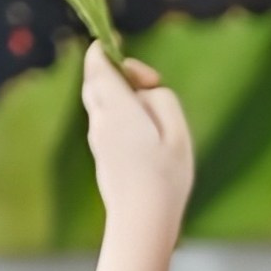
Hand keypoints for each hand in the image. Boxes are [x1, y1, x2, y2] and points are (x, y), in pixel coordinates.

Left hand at [82, 44, 192, 228]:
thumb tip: (143, 90)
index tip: (125, 49)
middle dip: (116, 71)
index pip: (95, 61)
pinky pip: (105, 122)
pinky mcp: (101, 155)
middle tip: (149, 84)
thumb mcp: (176, 128)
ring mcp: (97, 139)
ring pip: (99, 102)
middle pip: (94, 79)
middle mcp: (99, 119)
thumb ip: (159, 96)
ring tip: (151, 115)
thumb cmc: (165, 176)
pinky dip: (119, 116)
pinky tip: (144, 136)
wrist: (141, 222)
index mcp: (116, 106)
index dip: (107, 48)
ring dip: (119, 96)